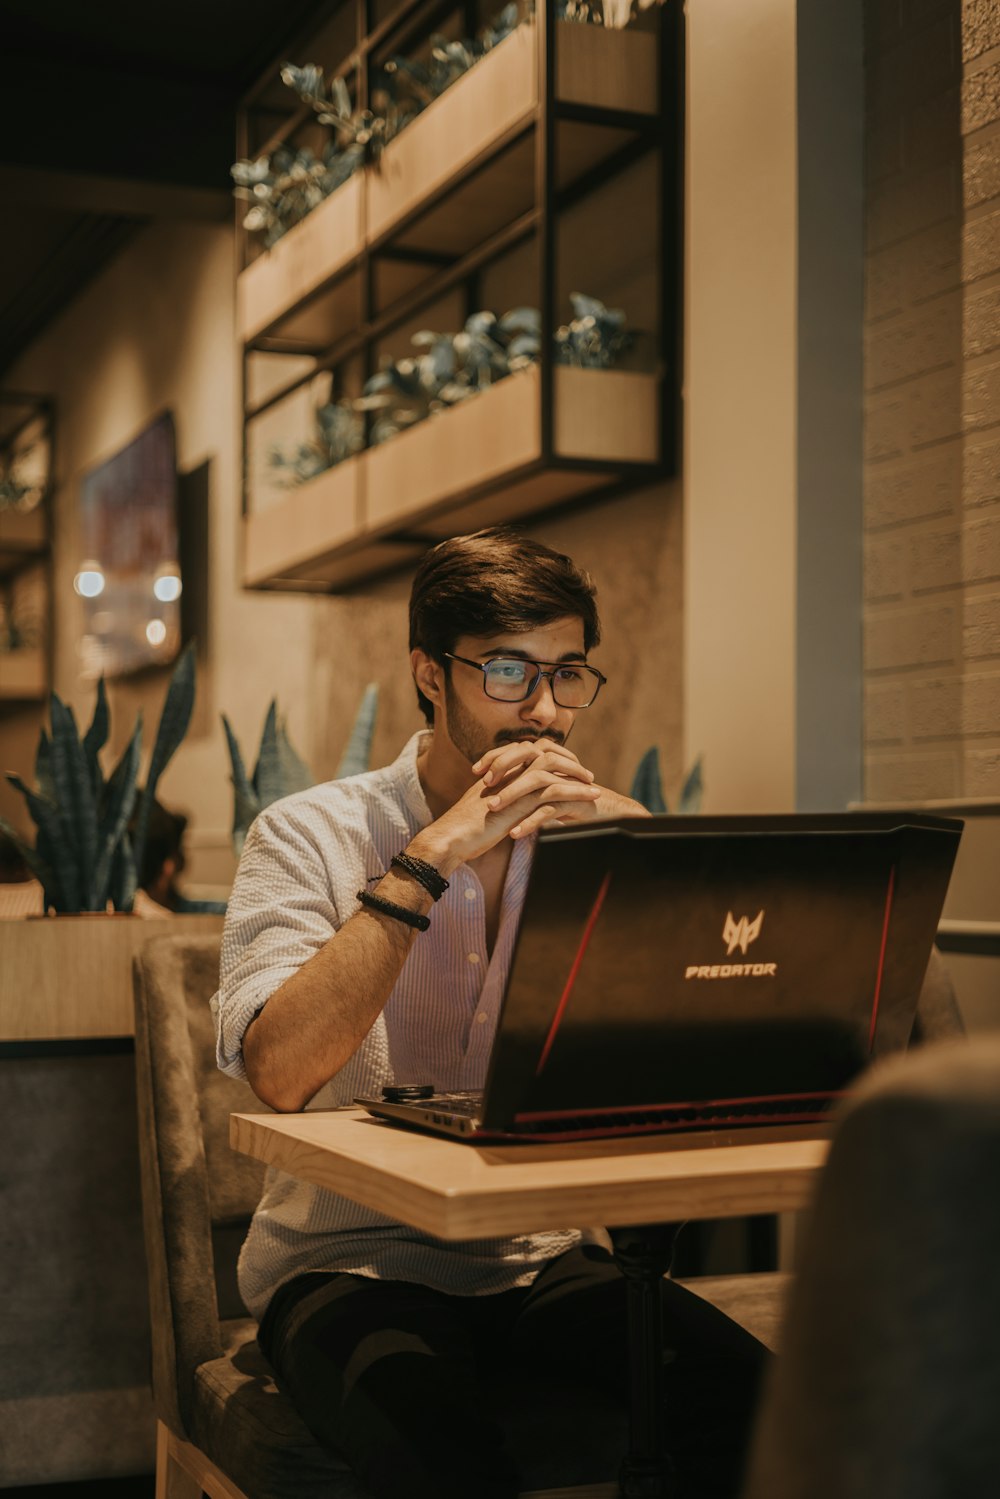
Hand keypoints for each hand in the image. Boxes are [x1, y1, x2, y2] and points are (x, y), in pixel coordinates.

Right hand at [410, 740, 602, 872]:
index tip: (568, 768)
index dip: (551, 756)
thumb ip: (502, 802)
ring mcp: (512, 786)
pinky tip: (591, 800)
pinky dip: (576, 793)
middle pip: (543, 751)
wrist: (450, 839)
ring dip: (576, 776)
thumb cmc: (464, 830)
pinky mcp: (518, 803)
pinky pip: (552, 791)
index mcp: (498, 772)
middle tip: (586, 774)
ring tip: (594, 787)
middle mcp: (505, 773)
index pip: (529, 751)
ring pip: (551, 769)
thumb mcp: (487, 810)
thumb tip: (517, 807)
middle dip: (567, 760)